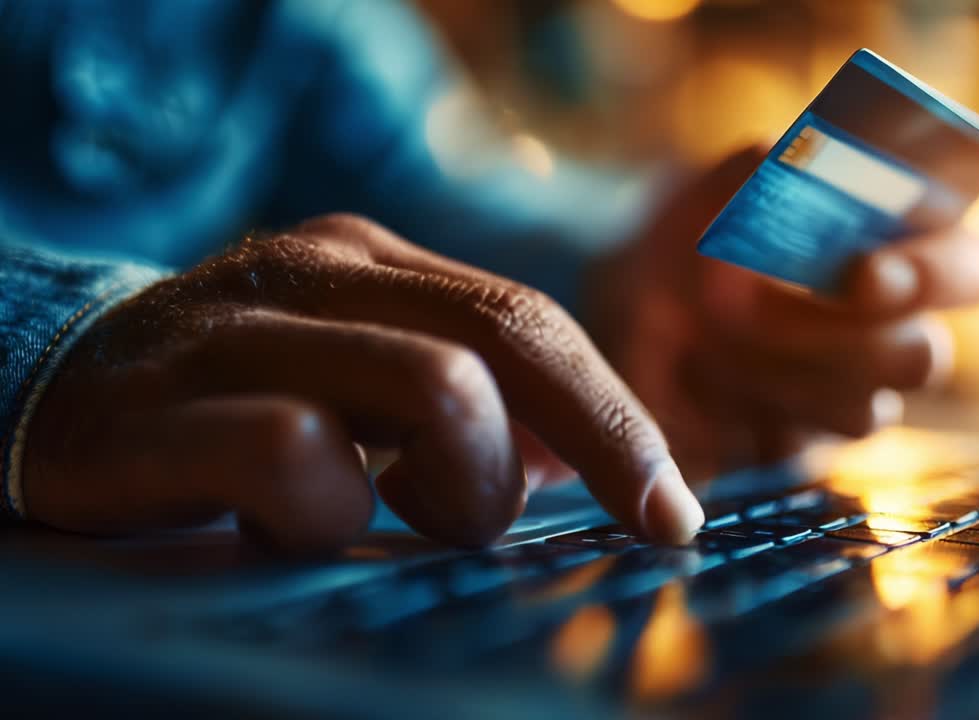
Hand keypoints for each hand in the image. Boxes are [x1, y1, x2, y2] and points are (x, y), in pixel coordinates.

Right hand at [22, 215, 703, 552]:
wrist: (48, 389)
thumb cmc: (237, 398)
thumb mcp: (358, 377)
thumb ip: (464, 400)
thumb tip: (582, 463)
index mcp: (374, 262)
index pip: (533, 323)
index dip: (620, 418)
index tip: (676, 509)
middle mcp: (316, 272)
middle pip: (511, 337)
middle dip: (602, 442)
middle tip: (629, 523)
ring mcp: (240, 332)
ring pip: (436, 389)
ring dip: (463, 486)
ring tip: (411, 513)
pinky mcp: (159, 411)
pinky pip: (299, 457)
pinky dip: (331, 515)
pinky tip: (296, 527)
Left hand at [587, 148, 978, 480]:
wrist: (627, 302)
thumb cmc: (694, 234)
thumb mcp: (713, 190)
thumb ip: (757, 171)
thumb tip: (778, 157)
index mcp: (904, 253)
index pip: (978, 270)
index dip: (938, 274)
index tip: (861, 273)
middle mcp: (892, 331)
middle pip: (923, 357)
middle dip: (836, 336)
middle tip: (738, 305)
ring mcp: (850, 395)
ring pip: (865, 412)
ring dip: (775, 371)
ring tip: (701, 331)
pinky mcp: (799, 445)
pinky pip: (798, 451)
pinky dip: (738, 411)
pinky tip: (691, 376)